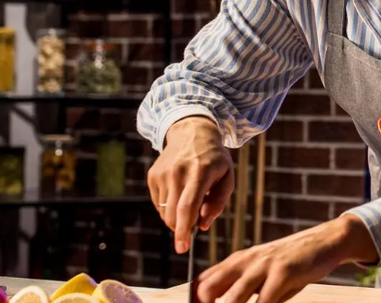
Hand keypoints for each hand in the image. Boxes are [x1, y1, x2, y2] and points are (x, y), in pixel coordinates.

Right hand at [147, 116, 234, 252]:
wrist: (192, 132)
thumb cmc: (214, 159)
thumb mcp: (227, 177)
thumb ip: (218, 203)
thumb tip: (203, 226)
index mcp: (200, 172)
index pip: (187, 207)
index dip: (184, 230)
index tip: (182, 248)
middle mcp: (178, 172)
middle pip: (173, 214)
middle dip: (182, 228)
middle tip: (194, 222)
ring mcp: (162, 173)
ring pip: (165, 212)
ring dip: (177, 217)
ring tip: (190, 198)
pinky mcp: (153, 176)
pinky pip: (158, 204)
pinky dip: (169, 206)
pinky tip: (179, 192)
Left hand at [195, 215, 378, 302]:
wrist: (326, 241)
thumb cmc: (294, 263)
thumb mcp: (264, 274)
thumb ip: (245, 291)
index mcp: (236, 262)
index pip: (201, 284)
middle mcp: (244, 261)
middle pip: (206, 290)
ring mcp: (262, 265)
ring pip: (232, 299)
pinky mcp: (282, 272)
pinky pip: (264, 302)